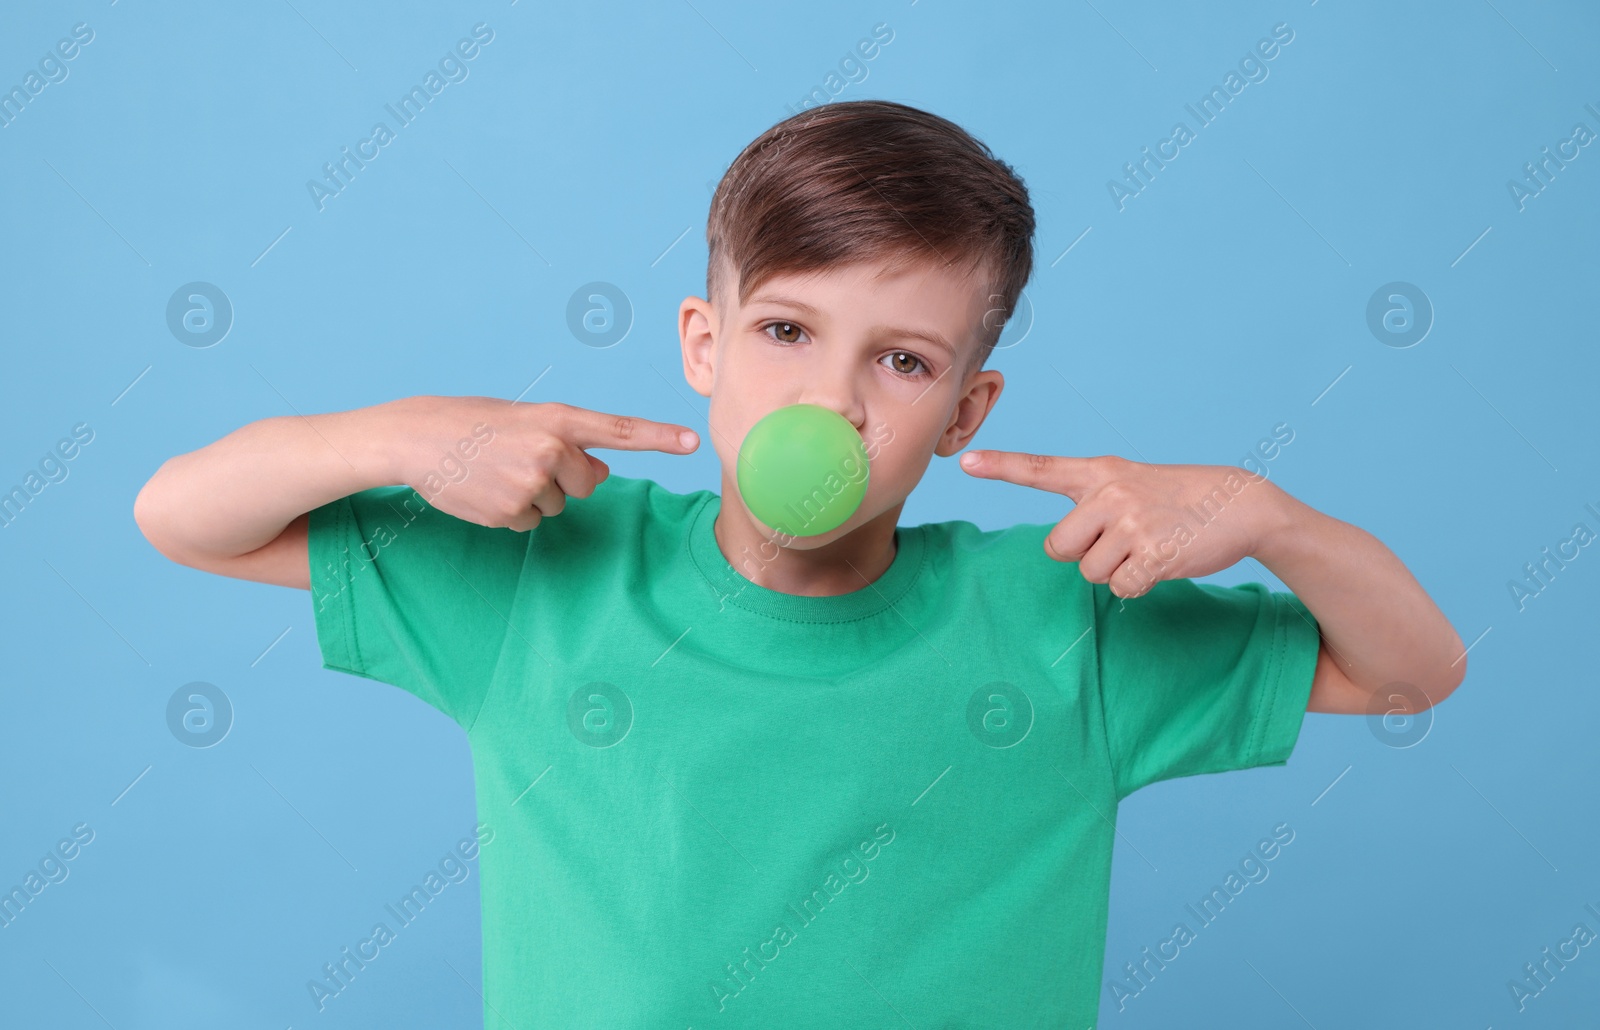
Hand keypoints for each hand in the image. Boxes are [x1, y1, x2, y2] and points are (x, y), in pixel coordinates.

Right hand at [390, 396, 698, 531]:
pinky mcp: (510, 511)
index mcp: (556, 419)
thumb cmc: (473, 424)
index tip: (693, 442)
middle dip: (564, 478)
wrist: (415, 439)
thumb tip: (600, 473)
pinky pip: (530, 522)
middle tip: (520, 460)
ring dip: (532, 493)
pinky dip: (511, 511)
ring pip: (557, 504)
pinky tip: (485, 490)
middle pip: (588, 482)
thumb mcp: (526, 420)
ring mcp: (530, 483)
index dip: (659, 437)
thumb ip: (568, 441)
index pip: (619, 431)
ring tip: (495, 471)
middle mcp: (549, 449)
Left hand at [958, 451, 1284, 597]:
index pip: (1041, 469)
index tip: (964, 463)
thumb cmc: (1178, 498)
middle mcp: (1111, 493)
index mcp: (1100, 472)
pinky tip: (1162, 561)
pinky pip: (1120, 588)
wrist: (1241, 504)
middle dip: (1082, 555)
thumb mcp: (1132, 482)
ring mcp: (1132, 523)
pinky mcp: (1153, 554)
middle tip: (1120, 541)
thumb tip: (1060, 547)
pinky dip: (1138, 585)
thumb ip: (1092, 502)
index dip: (1001, 468)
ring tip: (1147, 545)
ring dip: (1115, 571)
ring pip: (1089, 573)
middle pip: (1057, 548)